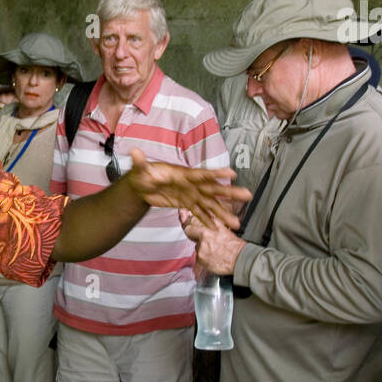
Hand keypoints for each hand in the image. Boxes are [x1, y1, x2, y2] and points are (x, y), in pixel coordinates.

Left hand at [125, 148, 250, 229]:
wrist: (142, 184)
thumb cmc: (142, 174)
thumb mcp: (140, 169)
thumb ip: (140, 162)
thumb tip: (134, 152)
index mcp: (183, 174)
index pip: (202, 174)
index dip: (216, 174)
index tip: (232, 174)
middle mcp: (191, 184)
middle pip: (213, 189)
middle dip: (229, 193)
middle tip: (247, 196)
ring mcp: (190, 195)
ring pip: (210, 204)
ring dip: (222, 213)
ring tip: (236, 224)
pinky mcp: (186, 203)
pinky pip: (200, 213)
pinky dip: (208, 220)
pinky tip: (218, 228)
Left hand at [178, 207, 245, 274]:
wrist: (240, 258)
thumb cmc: (235, 245)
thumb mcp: (224, 228)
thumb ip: (212, 222)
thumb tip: (204, 217)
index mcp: (211, 224)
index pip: (192, 219)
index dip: (186, 218)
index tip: (182, 214)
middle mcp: (205, 233)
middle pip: (188, 230)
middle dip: (191, 232)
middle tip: (202, 238)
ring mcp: (201, 245)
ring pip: (196, 245)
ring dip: (202, 247)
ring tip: (215, 250)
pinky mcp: (200, 257)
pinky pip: (198, 256)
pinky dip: (204, 257)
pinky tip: (214, 256)